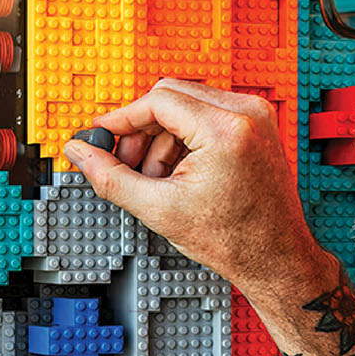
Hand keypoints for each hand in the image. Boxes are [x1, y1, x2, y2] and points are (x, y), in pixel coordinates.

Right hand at [63, 79, 333, 301]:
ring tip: (154, 179)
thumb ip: (111, 177)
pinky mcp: (256, 125)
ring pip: (186, 105)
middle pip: (171, 96)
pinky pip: (205, 115)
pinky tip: (175, 174)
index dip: (121, 119)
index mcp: (226, 129)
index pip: (157, 101)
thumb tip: (79, 153)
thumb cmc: (234, 240)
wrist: (276, 259)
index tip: (99, 136)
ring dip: (160, 137)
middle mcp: (246, 112)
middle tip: (122, 163)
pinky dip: (182, 139)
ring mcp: (255, 116)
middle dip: (140, 130)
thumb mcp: (159, 210)